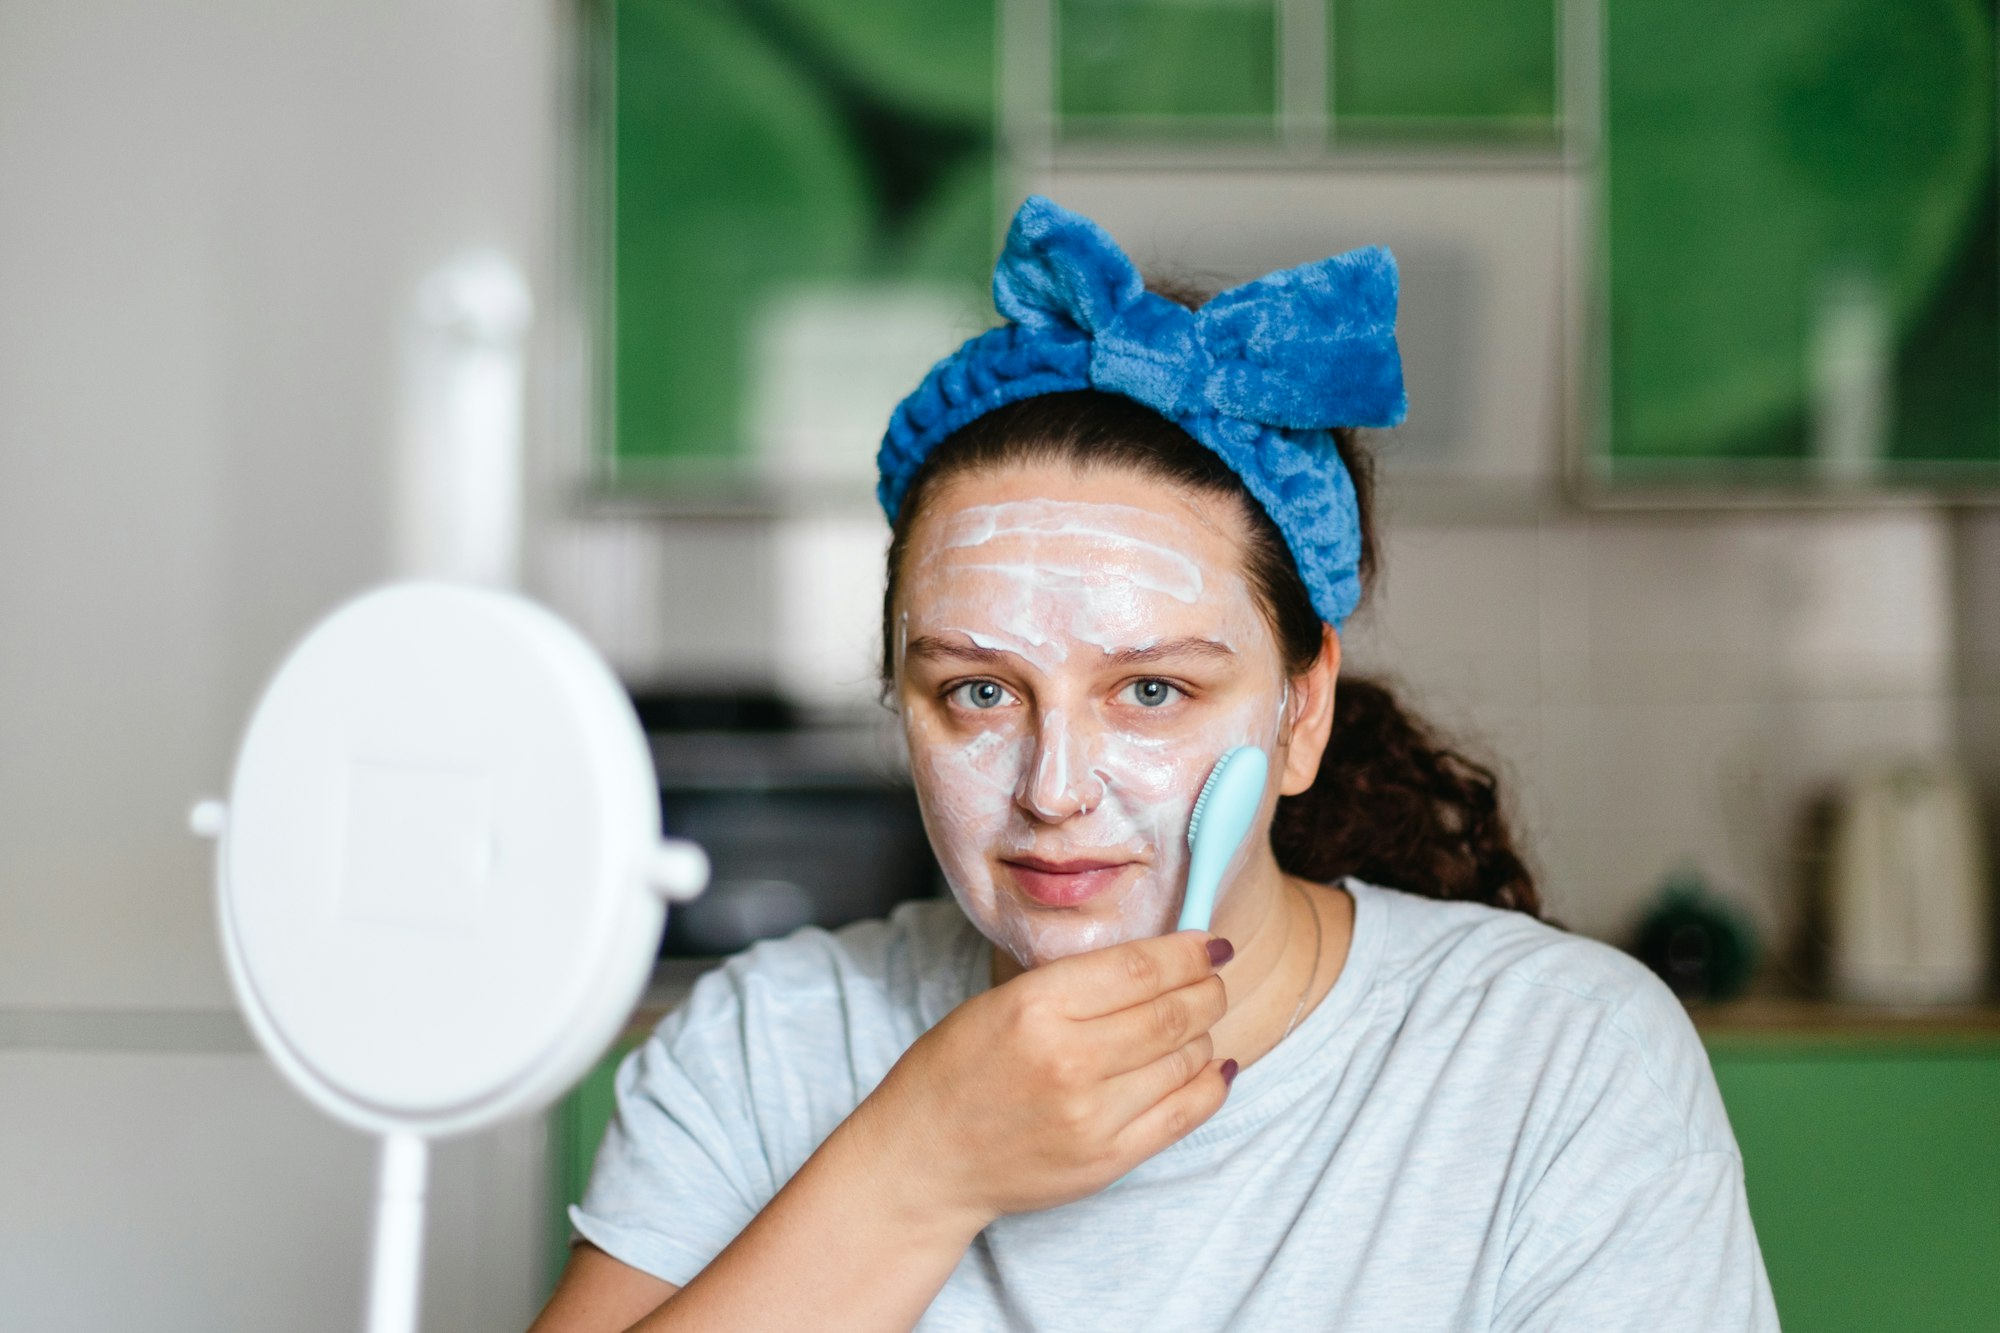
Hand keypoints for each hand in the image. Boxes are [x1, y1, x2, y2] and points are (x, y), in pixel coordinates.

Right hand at [846, 930, 1234, 1231]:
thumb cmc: (955, 1070)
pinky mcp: (1108, 1161)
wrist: (924, 1160)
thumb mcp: (1001, 1001)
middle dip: (1207, 990)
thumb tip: (1158, 962)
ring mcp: (1092, 1116)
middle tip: (1213, 979)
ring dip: (1204, 1033)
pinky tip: (1214, 1064)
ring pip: (1186, 1059)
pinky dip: (1210, 1083)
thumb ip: (1077, 984)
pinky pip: (1184, 1114)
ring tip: (1198, 1022)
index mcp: (1036, 1006)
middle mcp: (1069, 1060)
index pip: (1140, 968)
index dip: (1188, 951)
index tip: (1209, 944)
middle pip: (1173, 1012)